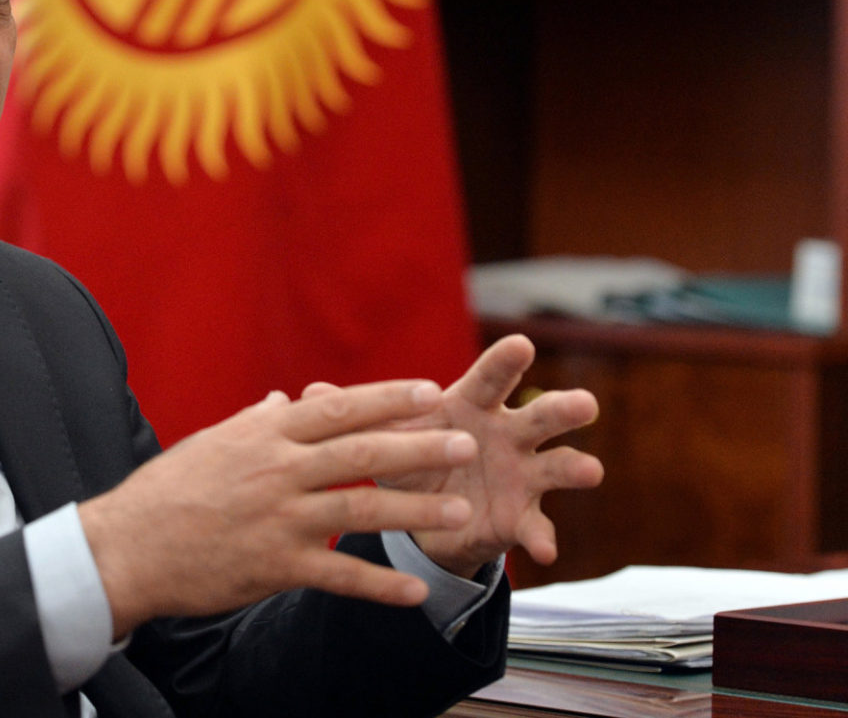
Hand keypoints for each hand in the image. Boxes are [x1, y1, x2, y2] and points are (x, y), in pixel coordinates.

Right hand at [78, 379, 483, 637]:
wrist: (127, 547)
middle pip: (362, 451)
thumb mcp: (210, 443)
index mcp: (263, 435)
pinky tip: (415, 590)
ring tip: (459, 512)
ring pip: (361, 508)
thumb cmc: (166, 491)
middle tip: (466, 442)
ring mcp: (278, 519)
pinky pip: (339, 574)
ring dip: (415, 509)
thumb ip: (256, 422)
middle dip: (419, 446)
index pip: (338, 408)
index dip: (388, 398)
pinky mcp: (275, 566)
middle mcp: (277, 470)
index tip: (431, 392)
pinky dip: (379, 584)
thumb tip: (287, 400)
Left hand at [374, 334, 603, 577]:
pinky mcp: (521, 517)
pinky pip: (537, 527)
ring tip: (590, 470)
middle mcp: (508, 434)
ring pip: (557, 466)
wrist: (423, 516)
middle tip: (583, 403)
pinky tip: (545, 552)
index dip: (506, 362)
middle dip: (561, 408)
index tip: (522, 343)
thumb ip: (359, 415)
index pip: (492, 378)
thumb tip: (306, 390)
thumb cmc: (410, 458)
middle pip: (540, 415)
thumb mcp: (385, 437)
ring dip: (575, 466)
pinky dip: (542, 538)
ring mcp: (522, 475)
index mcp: (473, 406)